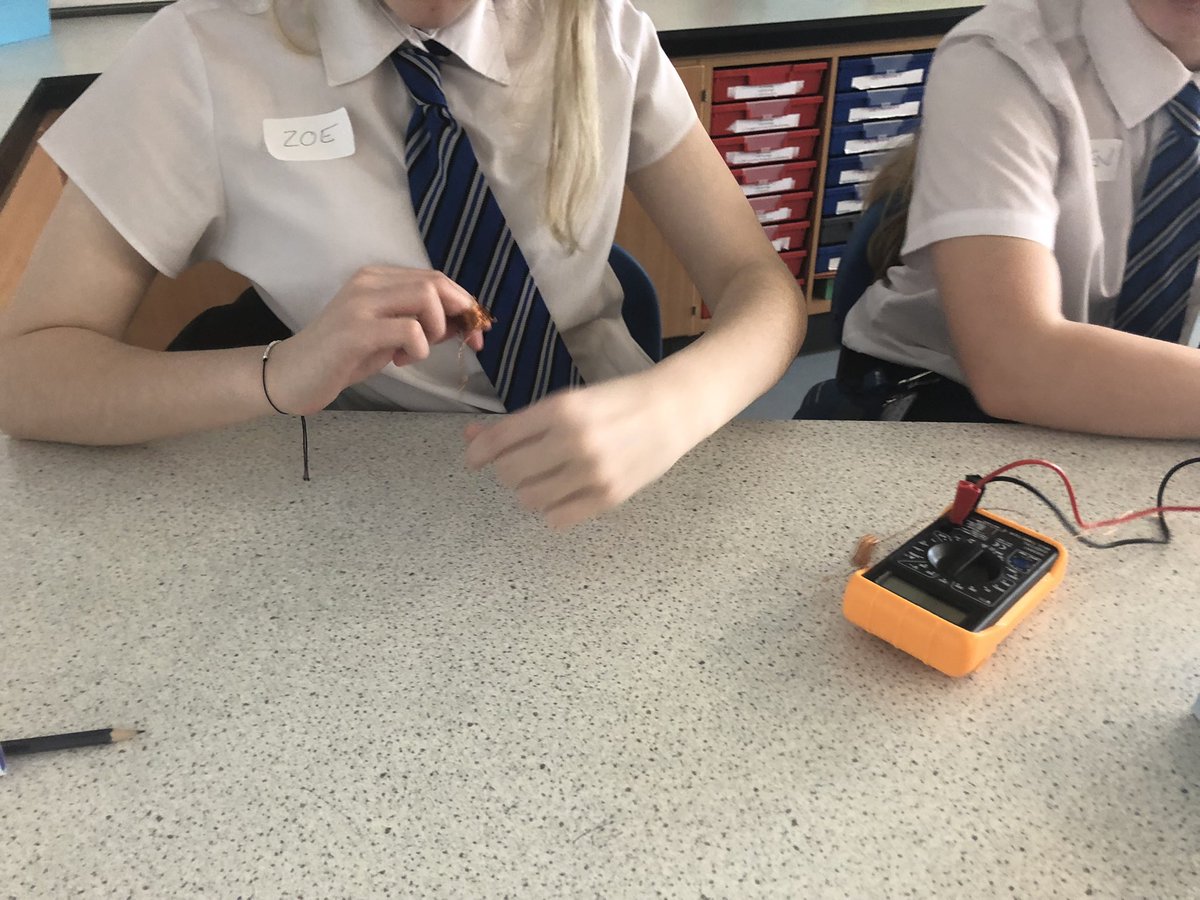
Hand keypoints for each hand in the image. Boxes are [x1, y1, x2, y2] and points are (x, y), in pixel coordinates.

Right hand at [265, 266, 488, 414]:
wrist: (292, 375)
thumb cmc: (343, 356)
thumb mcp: (391, 336)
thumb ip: (424, 324)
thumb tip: (465, 323)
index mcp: (378, 278)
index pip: (436, 279)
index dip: (465, 304)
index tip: (478, 333)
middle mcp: (369, 282)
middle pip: (436, 283)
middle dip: (461, 314)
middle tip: (463, 344)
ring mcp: (361, 304)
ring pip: (426, 298)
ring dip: (434, 330)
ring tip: (414, 352)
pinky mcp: (356, 330)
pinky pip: (409, 330)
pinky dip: (418, 349)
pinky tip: (399, 360)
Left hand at [463, 375, 690, 527]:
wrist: (673, 410)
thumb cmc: (619, 400)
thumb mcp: (569, 401)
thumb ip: (521, 423)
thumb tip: (472, 439)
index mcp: (561, 410)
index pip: (500, 440)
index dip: (478, 452)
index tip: (474, 458)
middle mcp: (573, 442)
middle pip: (509, 473)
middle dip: (509, 469)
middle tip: (525, 461)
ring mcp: (592, 473)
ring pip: (529, 499)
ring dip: (530, 490)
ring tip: (548, 477)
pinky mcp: (608, 498)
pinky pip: (557, 519)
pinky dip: (553, 509)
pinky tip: (565, 493)